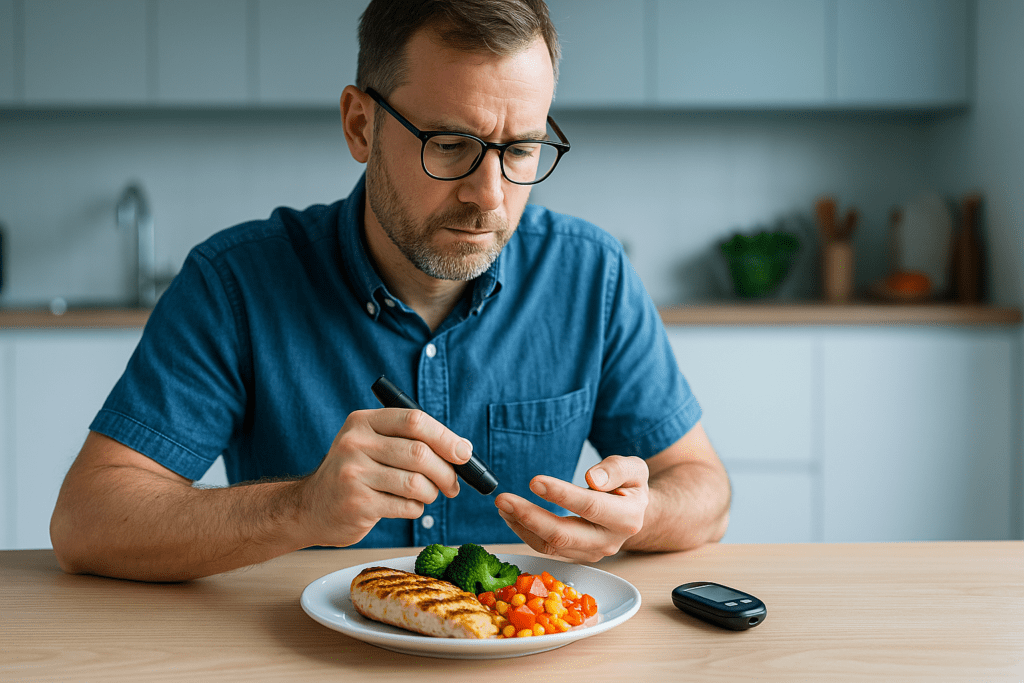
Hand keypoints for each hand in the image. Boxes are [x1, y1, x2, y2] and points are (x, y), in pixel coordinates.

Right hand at [295, 408, 471, 546]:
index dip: (446, 437)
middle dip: (446, 472)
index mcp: (362, 422)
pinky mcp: (357, 504)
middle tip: (453, 485)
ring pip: (416, 483)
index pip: (414, 420)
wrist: (310, 508)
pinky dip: (416, 508)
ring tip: (427, 495)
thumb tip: (462, 450)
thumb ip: (410, 440)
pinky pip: (406, 506)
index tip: (464, 453)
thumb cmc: (355, 474)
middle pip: (419, 453)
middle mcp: (355, 443)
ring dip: (431, 493)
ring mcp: (354, 474)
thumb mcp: (371, 445)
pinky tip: (407, 506)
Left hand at [494, 455, 648, 562]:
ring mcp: (592, 553)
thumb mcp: (634, 469)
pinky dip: (526, 532)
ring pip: (551, 546)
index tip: (535, 481)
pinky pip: (547, 548)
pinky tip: (512, 516)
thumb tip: (593, 478)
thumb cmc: (630, 487)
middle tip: (504, 499)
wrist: (636, 514)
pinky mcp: (577, 556)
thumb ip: (616, 470)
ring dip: (522, 526)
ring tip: (503, 505)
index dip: (561, 494)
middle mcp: (609, 541)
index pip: (589, 506)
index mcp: (627, 518)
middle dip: (530, 517)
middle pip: (564, 535)